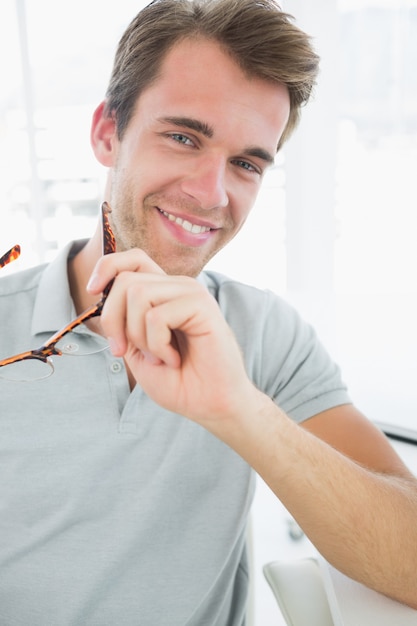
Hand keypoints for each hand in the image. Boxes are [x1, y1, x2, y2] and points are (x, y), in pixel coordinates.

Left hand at [87, 249, 257, 428]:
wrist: (209, 404)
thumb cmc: (178, 380)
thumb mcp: (136, 348)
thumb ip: (122, 321)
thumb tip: (101, 295)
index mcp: (164, 293)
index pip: (133, 259)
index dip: (107, 267)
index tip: (92, 291)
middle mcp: (178, 287)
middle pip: (126, 280)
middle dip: (113, 319)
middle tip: (124, 350)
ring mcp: (191, 293)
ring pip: (138, 294)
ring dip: (138, 336)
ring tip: (159, 357)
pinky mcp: (202, 306)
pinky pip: (157, 316)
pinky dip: (157, 345)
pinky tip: (174, 359)